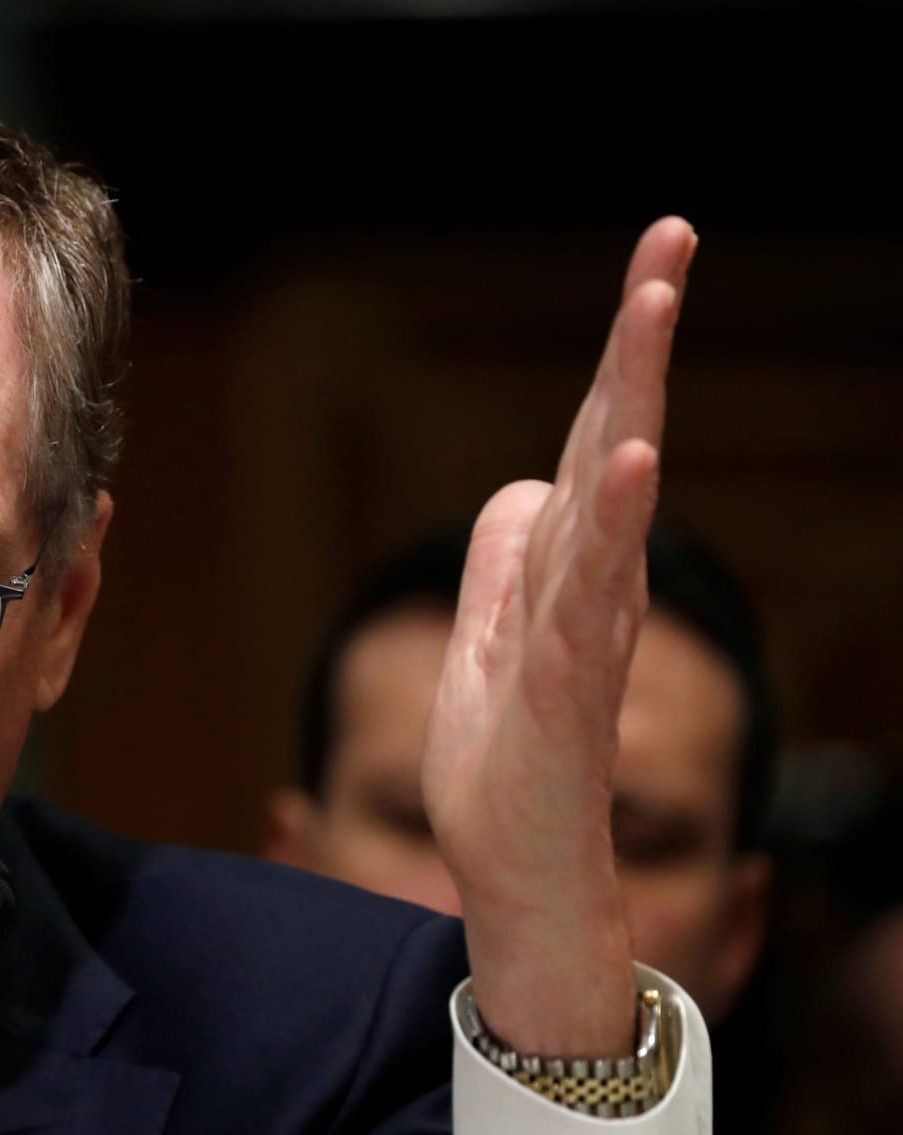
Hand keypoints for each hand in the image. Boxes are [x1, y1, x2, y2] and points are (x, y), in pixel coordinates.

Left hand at [421, 218, 697, 1057]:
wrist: (518, 867)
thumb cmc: (511, 762)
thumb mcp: (491, 638)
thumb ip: (508, 562)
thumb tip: (523, 486)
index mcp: (573, 568)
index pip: (592, 438)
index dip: (620, 353)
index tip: (657, 258)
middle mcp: (595, 585)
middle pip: (615, 441)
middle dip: (639, 342)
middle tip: (670, 240)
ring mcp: (586, 631)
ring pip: (611, 498)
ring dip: (631, 399)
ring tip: (652, 308)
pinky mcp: (565, 685)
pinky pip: (588, 592)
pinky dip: (612, 525)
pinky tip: (630, 462)